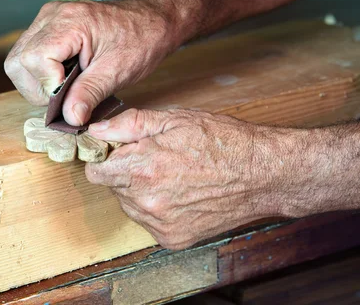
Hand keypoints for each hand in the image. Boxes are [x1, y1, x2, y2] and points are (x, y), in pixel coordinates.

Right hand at [4, 0, 178, 125]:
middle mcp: (52, 16)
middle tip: (66, 97)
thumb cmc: (141, 39)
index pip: (33, 60)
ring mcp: (48, 20)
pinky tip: (66, 76)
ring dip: (38, 82)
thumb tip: (69, 118)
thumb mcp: (117, 72)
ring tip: (67, 87)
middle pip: (18, 62)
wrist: (153, 20)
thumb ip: (89, 94)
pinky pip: (30, 54)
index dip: (48, 85)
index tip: (70, 95)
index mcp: (69, 22)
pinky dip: (42, 73)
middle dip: (37, 88)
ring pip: (19, 60)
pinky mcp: (50, 27)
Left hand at [86, 108, 278, 249]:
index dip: (104, 158)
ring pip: (130, 205)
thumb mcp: (175, 119)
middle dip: (126, 172)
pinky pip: (149, 221)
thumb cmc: (224, 142)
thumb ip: (129, 125)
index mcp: (142, 167)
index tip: (115, 152)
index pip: (95, 172)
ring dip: (141, 190)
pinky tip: (181, 193)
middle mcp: (147, 200)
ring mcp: (160, 223)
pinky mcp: (172, 239)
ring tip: (173, 175)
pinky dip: (158, 208)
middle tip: (155, 158)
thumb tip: (97, 130)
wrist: (264, 175)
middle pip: (113, 188)